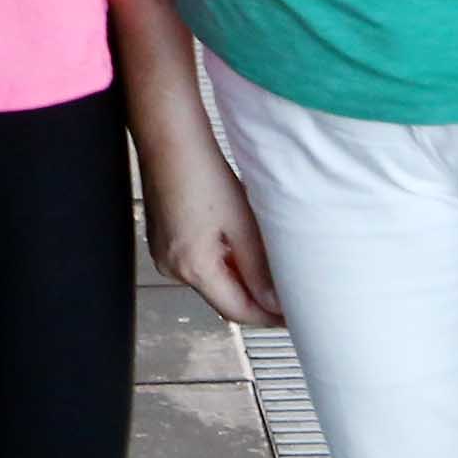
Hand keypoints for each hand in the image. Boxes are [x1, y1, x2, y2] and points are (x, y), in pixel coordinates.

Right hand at [140, 134, 281, 328]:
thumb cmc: (201, 172)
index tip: (294, 315)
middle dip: (256, 298)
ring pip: (212, 280)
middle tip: (289, 291)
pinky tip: (238, 242)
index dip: (269, 317)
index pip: (238, 312)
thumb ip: (260, 270)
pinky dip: (222, 261)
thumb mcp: (242, 225)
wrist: (169, 139)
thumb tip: (275, 304)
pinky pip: (199, 263)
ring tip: (267, 262)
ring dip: (240, 278)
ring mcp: (164, 255)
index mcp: (193, 268)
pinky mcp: (163, 240)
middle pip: (223, 299)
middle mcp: (173, 268)